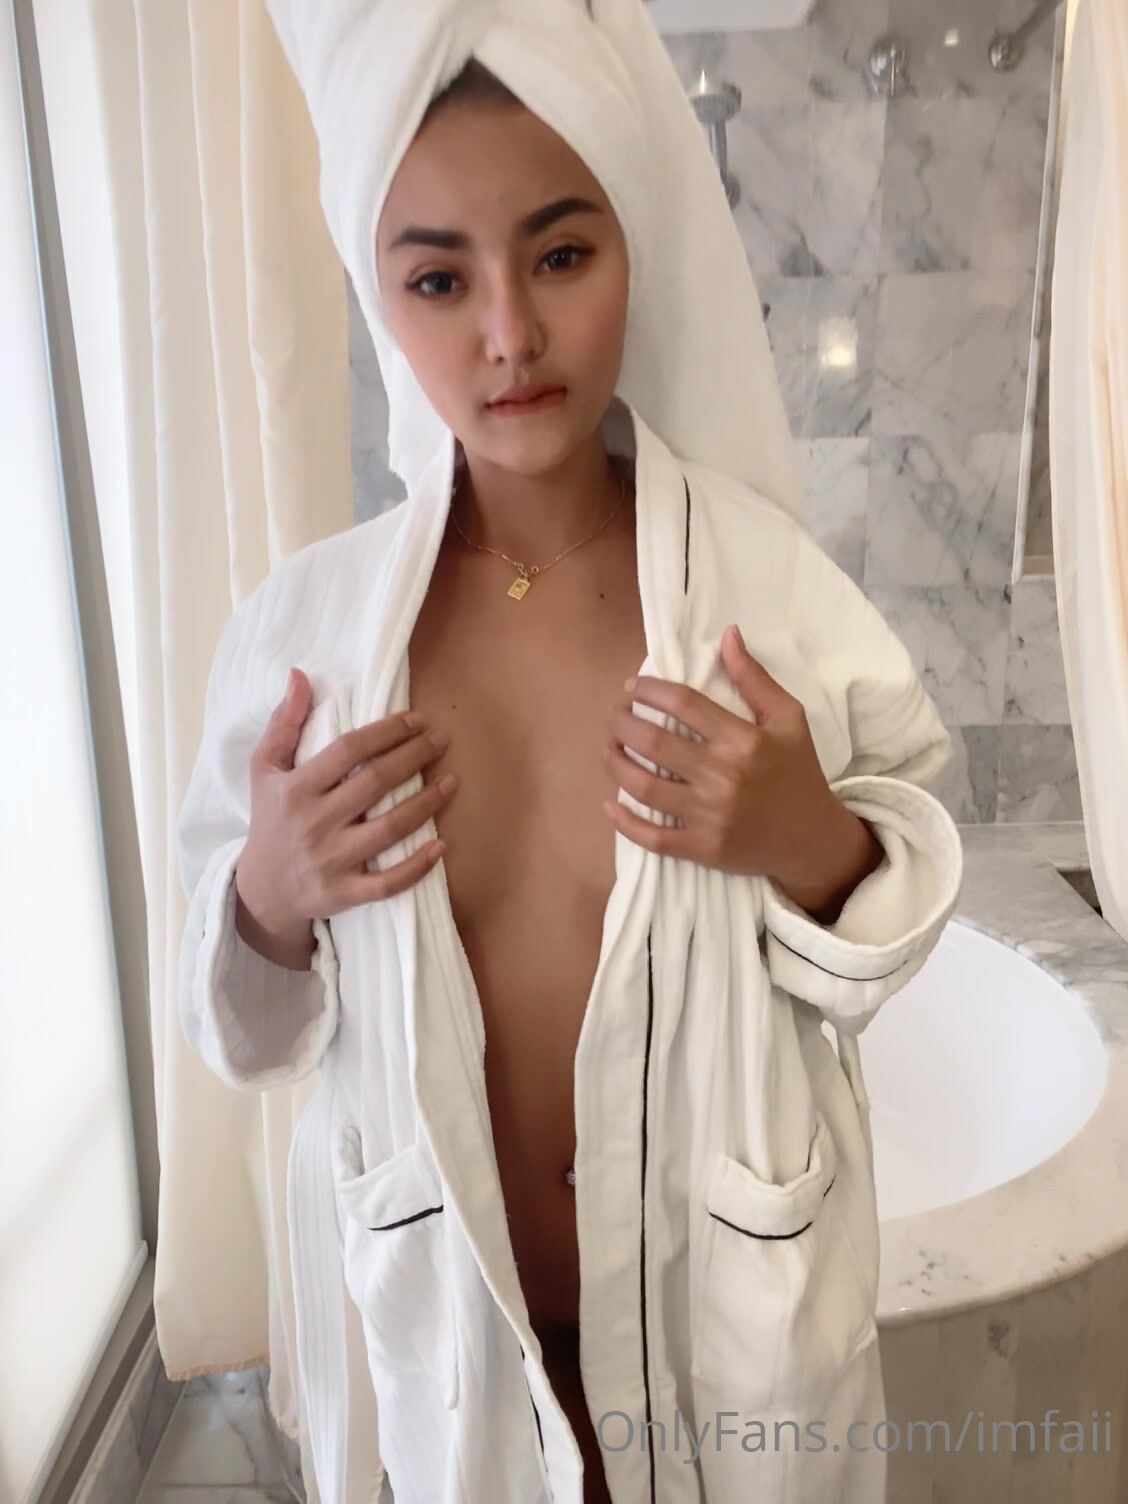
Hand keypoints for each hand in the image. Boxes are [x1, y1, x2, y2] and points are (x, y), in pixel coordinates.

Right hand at [235, 667, 456, 965]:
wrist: (261, 890)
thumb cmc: (270, 820)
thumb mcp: (264, 769)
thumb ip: (283, 724)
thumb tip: (299, 676)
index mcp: (295, 788)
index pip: (348, 751)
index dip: (386, 732)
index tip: (416, 719)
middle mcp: (313, 823)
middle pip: (375, 783)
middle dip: (414, 757)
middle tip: (442, 740)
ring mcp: (330, 860)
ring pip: (389, 829)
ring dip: (426, 804)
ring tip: (452, 782)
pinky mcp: (343, 893)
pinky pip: (388, 883)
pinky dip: (417, 866)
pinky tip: (441, 845)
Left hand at [602, 623, 847, 886]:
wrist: (812, 839)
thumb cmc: (798, 772)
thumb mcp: (788, 719)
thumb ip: (754, 678)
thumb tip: (728, 635)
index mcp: (742, 740)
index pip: (682, 704)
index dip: (649, 690)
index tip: (631, 688)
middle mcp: (722, 776)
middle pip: (653, 743)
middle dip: (622, 724)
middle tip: (613, 717)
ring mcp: (709, 815)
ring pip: (643, 787)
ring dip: (615, 764)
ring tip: (608, 748)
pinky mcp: (702, 848)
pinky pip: (652, 837)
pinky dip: (625, 822)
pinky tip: (610, 804)